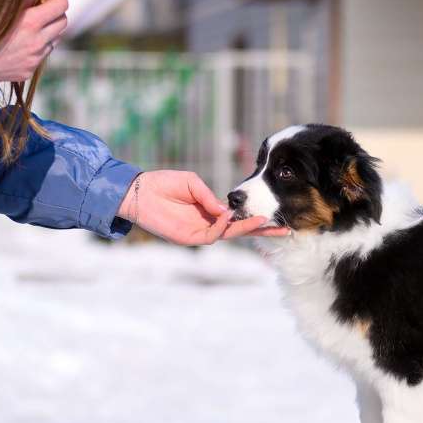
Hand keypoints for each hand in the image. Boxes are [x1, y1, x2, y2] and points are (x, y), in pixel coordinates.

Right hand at [0, 0, 69, 96]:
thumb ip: (20, 0)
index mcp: (30, 23)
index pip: (60, 5)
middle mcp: (37, 42)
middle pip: (63, 22)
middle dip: (55, 9)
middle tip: (42, 2)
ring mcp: (35, 58)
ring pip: (54, 39)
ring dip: (48, 27)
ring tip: (30, 22)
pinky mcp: (30, 70)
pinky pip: (43, 54)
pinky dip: (39, 43)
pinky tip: (21, 40)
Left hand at [117, 170, 290, 245]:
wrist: (138, 192)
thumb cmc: (164, 184)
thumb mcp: (193, 183)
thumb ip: (210, 197)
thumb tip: (228, 211)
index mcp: (211, 211)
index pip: (239, 217)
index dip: (255, 217)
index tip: (274, 215)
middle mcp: (208, 224)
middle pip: (240, 231)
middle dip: (262, 230)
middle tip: (284, 228)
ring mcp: (199, 232)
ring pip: (229, 235)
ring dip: (246, 228)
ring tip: (263, 220)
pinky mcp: (188, 238)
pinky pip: (211, 236)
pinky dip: (222, 228)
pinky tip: (230, 219)